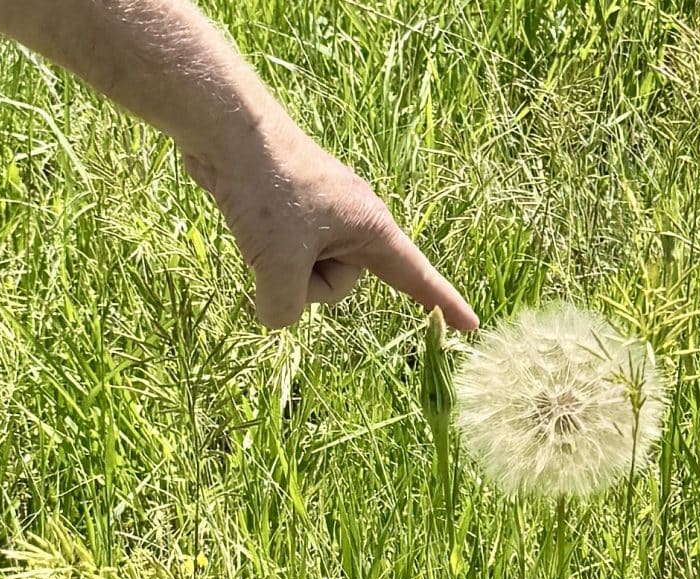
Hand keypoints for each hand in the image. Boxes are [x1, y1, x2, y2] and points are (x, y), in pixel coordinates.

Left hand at [183, 119, 478, 331]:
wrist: (229, 131)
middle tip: (279, 246)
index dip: (444, 304)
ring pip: (306, 273)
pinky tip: (251, 221)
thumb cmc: (268, 192)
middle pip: (338, 285)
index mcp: (372, 229)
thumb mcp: (278, 263)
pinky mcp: (293, 213)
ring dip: (279, 266)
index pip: (416, 277)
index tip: (471, 326)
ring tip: (261, 228)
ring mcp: (323, 217)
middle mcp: (354, 223)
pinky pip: (286, 255)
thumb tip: (276, 313)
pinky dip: (267, 251)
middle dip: (306, 282)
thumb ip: (284, 307)